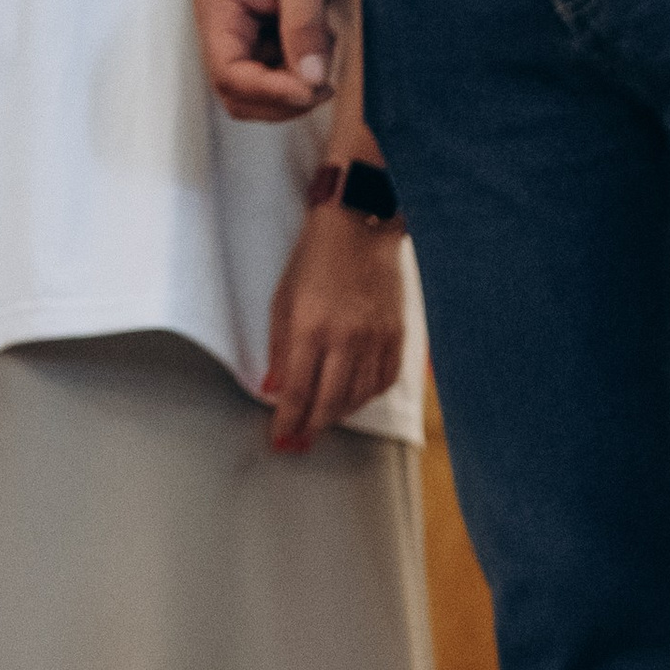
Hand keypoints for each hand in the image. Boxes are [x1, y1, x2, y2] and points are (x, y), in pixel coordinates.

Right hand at [197, 0, 346, 124]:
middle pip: (240, 94)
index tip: (312, 87)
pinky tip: (323, 37)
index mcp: (217, 9)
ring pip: (262, 89)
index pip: (229, 76)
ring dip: (296, 84)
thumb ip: (305, 30)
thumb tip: (310, 80)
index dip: (271, 92)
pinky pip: (280, 70)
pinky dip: (304, 67)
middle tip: (323, 77)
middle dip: (283, 97)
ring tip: (324, 44)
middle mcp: (223, 25)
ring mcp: (243, 30)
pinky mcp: (265, 31)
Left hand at [263, 205, 404, 450]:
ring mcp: (375, 339)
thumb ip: (279, 349)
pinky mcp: (396, 335)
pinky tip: (353, 397)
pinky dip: (366, 396)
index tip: (282, 440)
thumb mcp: (284, 300)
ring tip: (323, 419)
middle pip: (329, 403)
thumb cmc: (315, 259)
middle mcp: (346, 339)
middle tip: (301, 442)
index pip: (298, 391)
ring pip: (358, 397)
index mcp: (311, 328)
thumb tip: (274, 390)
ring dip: (338, 414)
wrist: (360, 228)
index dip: (288, 422)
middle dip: (312, 427)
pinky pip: (383, 381)